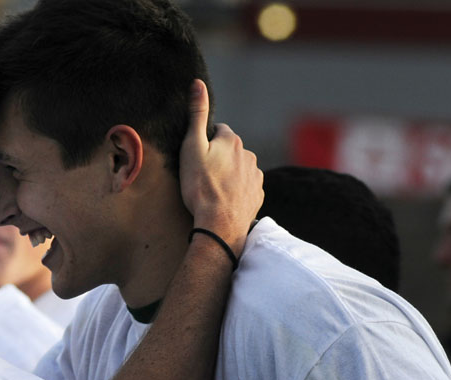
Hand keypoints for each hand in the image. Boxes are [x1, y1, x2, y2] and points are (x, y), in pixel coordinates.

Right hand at [179, 80, 262, 257]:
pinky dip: (236, 190)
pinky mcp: (258, 194)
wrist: (220, 225)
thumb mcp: (191, 148)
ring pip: (239, 168)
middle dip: (218, 158)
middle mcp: (249, 155)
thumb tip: (197, 83)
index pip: (218, 131)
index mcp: (232, 141)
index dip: (205, 142)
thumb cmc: (201, 187)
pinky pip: (245, 186)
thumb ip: (197, 115)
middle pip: (230, 150)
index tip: (196, 157)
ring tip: (213, 190)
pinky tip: (224, 201)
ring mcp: (256, 176)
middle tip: (202, 176)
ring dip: (228, 174)